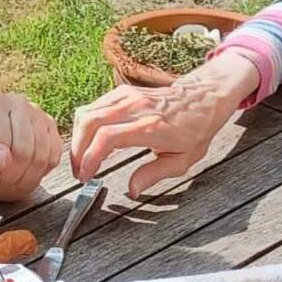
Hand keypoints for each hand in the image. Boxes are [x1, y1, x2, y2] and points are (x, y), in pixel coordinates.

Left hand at [0, 91, 62, 200]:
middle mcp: (18, 102)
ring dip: (25, 178)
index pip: (0, 144)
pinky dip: (40, 173)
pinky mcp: (52, 127)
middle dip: (10, 176)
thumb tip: (3, 157)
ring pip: (42, 157)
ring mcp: (38, 113)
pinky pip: (53, 158)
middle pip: (24, 151)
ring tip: (9, 176)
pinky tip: (24, 171)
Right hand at [72, 51, 260, 197]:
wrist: (205, 96)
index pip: (107, 138)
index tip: (85, 176)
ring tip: (81, 159)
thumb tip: (132, 190)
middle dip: (77, 150)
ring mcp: (128, 96)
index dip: (89, 158)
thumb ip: (154, 175)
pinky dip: (85, 123)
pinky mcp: (124, 91)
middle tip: (78, 172)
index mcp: (150, 126)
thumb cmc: (196, 128)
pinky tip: (88, 140)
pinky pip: (95, 105)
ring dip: (78, 137)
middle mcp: (136, 107)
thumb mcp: (183, 160)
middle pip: (89, 123)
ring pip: (88, 112)